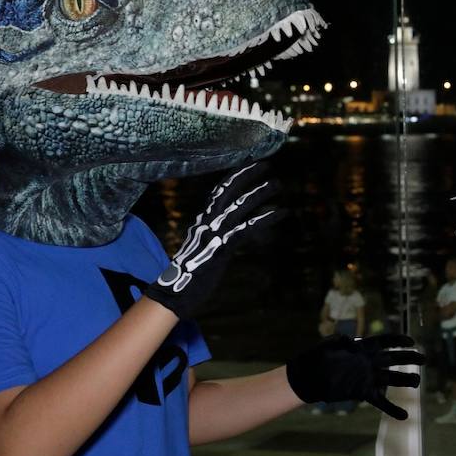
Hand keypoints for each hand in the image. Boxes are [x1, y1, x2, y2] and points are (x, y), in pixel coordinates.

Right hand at [144, 161, 282, 319]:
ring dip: (260, 192)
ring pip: (239, 205)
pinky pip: (248, 227)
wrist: (174, 292)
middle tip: (266, 163)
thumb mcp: (200, 249)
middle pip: (226, 190)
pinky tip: (282, 213)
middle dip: (246, 175)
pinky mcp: (222, 247)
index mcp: (201, 221)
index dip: (233, 177)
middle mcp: (206, 222)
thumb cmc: (187, 275)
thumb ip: (211, 236)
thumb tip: (225, 232)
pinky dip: (266, 218)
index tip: (247, 164)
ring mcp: (214, 233)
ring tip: (278, 183)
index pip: (217, 192)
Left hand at [286, 333, 425, 419]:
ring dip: (404, 380)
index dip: (398, 340)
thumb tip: (351, 341)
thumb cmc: (318, 357)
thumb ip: (342, 342)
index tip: (411, 340)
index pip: (384, 341)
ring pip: (390, 378)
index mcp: (363, 348)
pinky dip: (392, 408)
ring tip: (418, 382)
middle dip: (409, 358)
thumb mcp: (330, 345)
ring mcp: (367, 377)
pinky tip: (404, 415)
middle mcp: (368, 362)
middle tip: (423, 359)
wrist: (307, 377)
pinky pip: (380, 401)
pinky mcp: (362, 392)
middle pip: (393, 359)